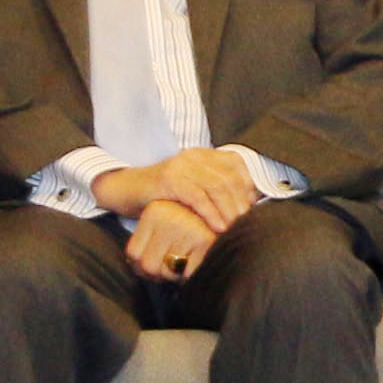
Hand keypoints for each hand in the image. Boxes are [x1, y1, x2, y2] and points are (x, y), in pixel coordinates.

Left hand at [124, 195, 216, 281]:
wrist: (231, 226)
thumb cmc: (194, 235)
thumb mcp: (165, 234)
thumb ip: (147, 249)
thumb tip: (136, 268)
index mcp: (154, 211)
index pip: (133, 254)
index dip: (146, 267)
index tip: (163, 260)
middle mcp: (168, 215)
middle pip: (147, 266)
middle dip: (163, 273)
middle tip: (180, 262)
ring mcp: (186, 225)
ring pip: (166, 272)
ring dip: (178, 275)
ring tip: (192, 258)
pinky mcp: (205, 238)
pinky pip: (186, 275)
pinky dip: (192, 277)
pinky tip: (200, 262)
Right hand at [149, 143, 267, 235]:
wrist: (130, 190)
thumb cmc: (167, 195)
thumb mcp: (197, 189)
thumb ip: (220, 191)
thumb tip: (251, 203)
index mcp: (206, 154)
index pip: (238, 166)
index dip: (249, 187)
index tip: (251, 209)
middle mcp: (195, 155)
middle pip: (230, 178)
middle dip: (240, 203)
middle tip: (246, 224)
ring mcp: (182, 165)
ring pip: (216, 186)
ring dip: (229, 210)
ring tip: (233, 229)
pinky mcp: (169, 178)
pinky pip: (197, 196)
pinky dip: (211, 213)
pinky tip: (217, 227)